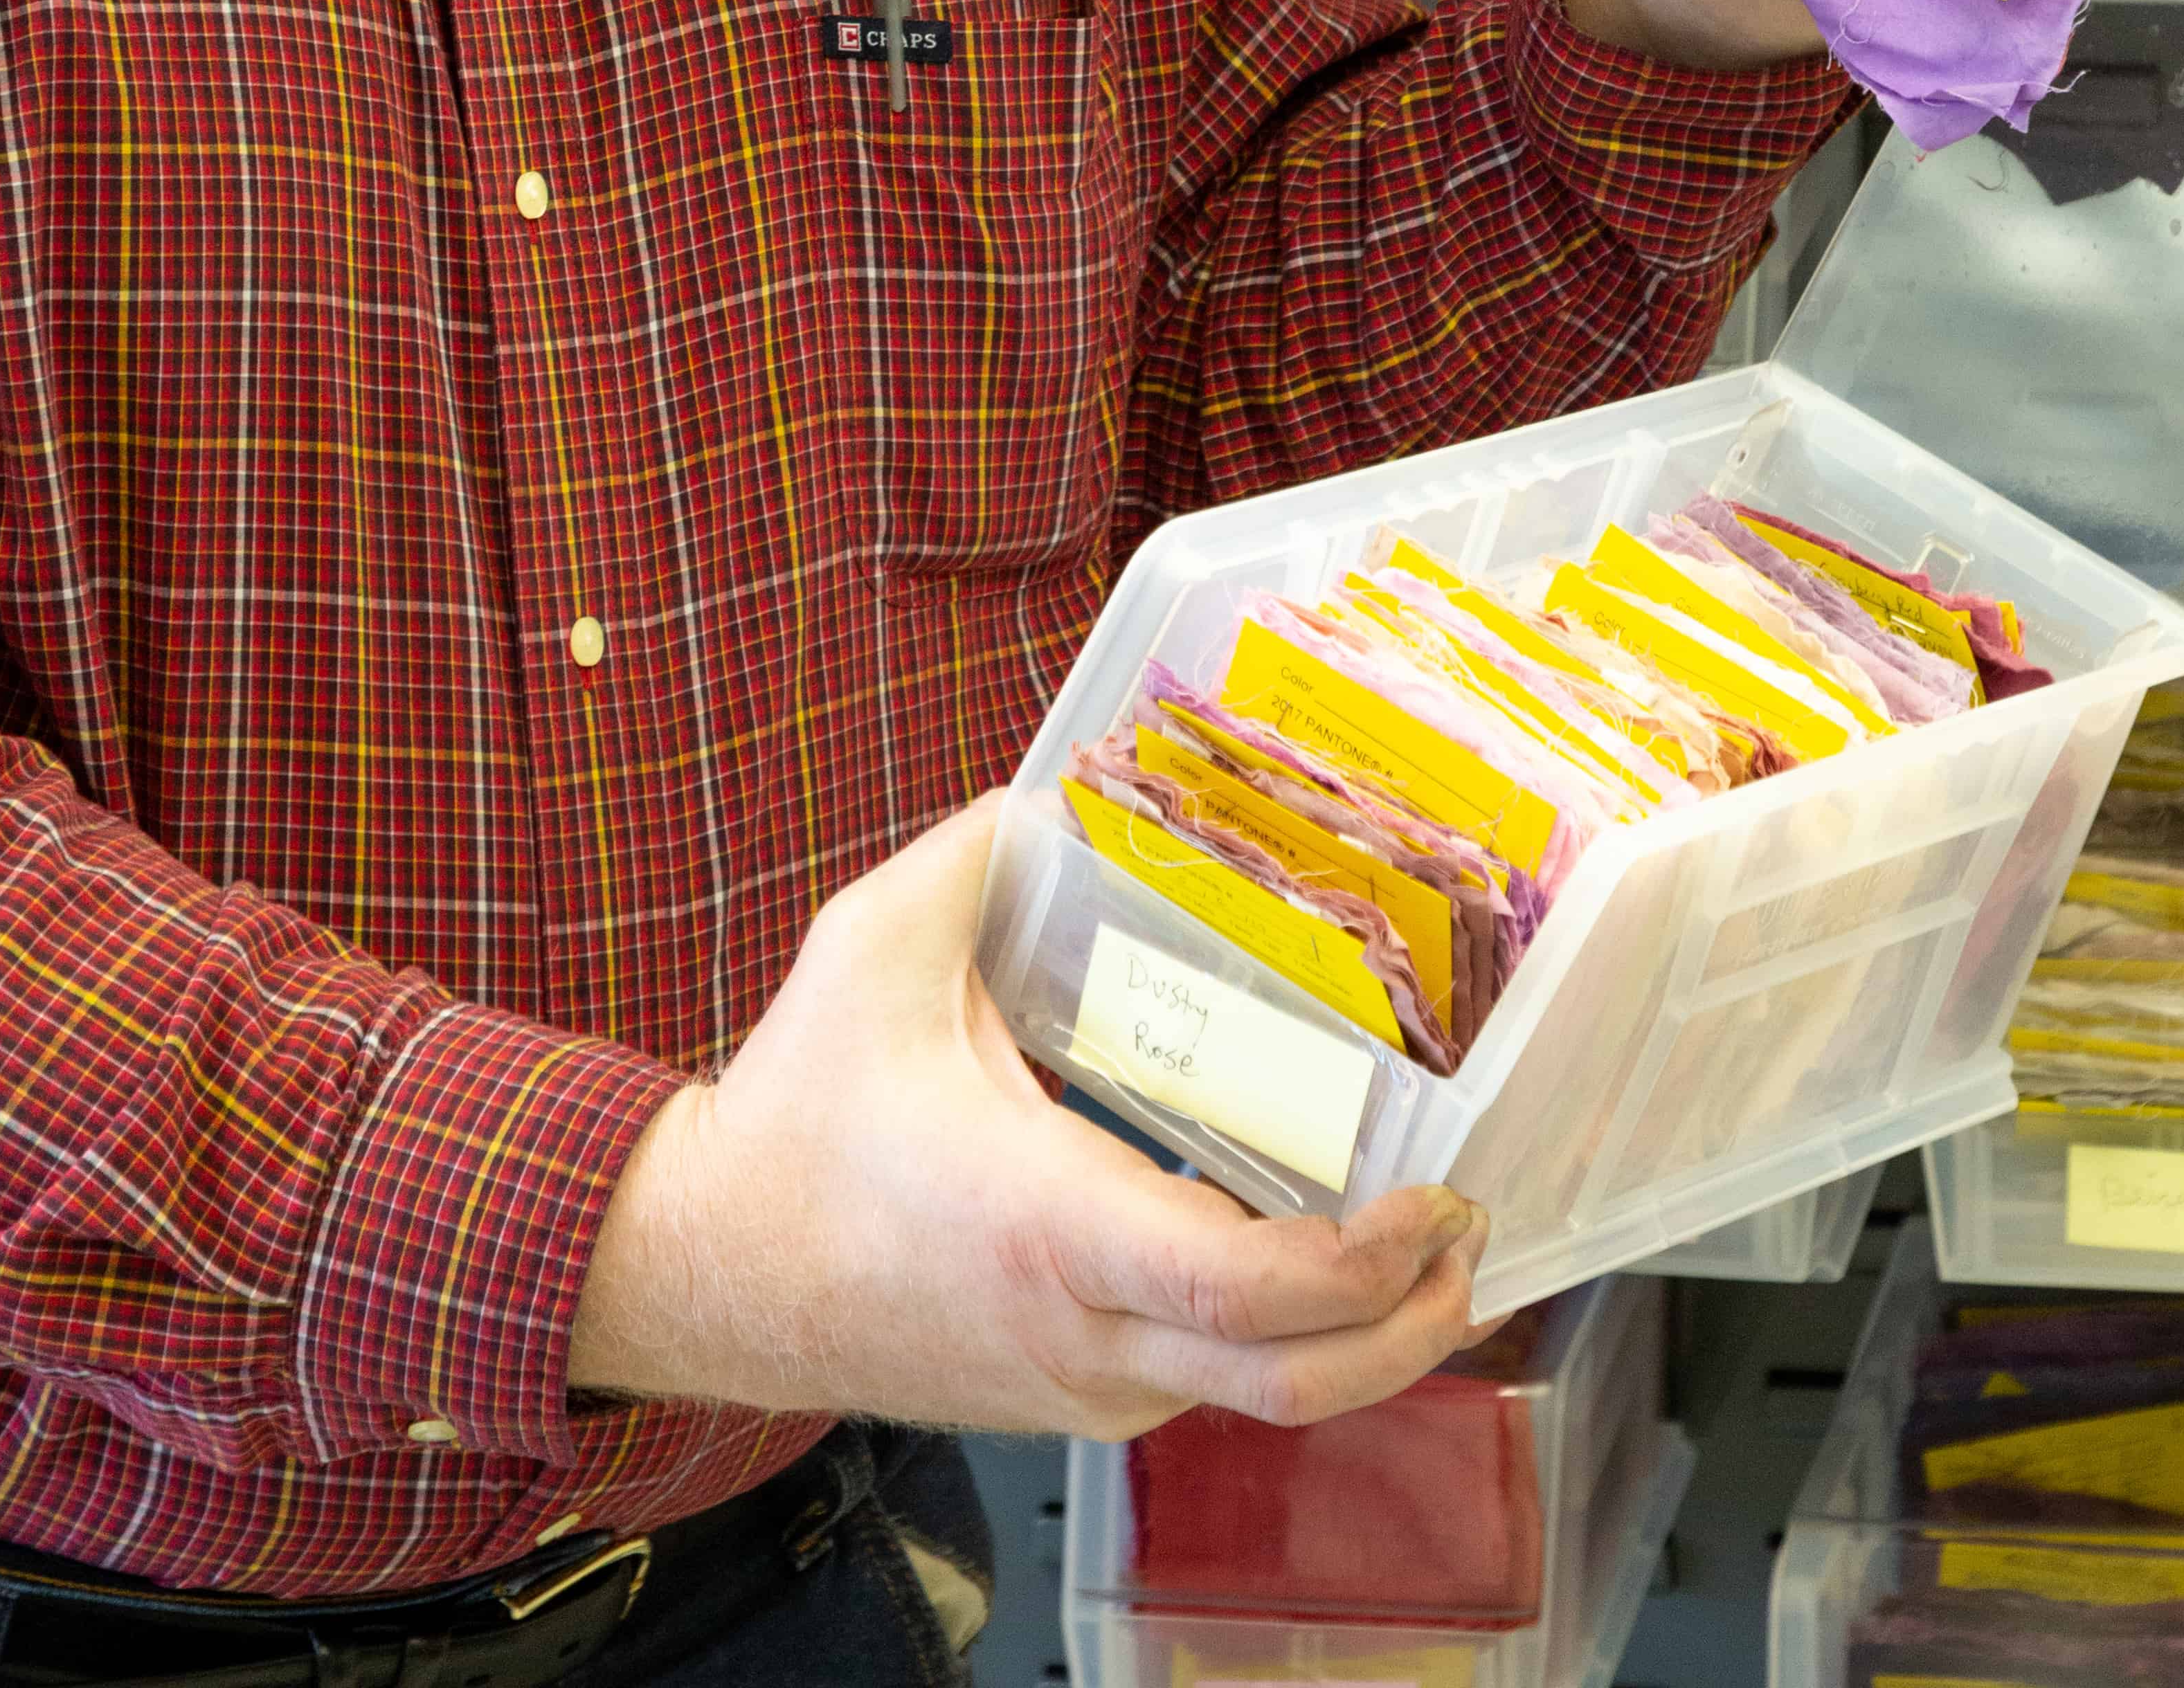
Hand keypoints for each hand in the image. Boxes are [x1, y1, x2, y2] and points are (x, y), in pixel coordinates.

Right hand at [567, 794, 1486, 1435]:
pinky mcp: (1078, 1397)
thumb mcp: (874, 951)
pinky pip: (1211, 1384)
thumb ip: (979, 852)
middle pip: (1298, 1381)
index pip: (1244, 1288)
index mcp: (1049, 1227)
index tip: (1435, 1200)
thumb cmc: (797, 1122)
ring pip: (1264, 1395)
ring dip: (1363, 1335)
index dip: (1365, 1262)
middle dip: (1415, 1321)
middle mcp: (1083, 1332)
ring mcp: (1085, 1384)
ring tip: (1421, 1240)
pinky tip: (1308, 1256)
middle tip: (1470, 1228)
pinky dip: (1285, 1334)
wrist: (713, 1269)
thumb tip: (1066, 785)